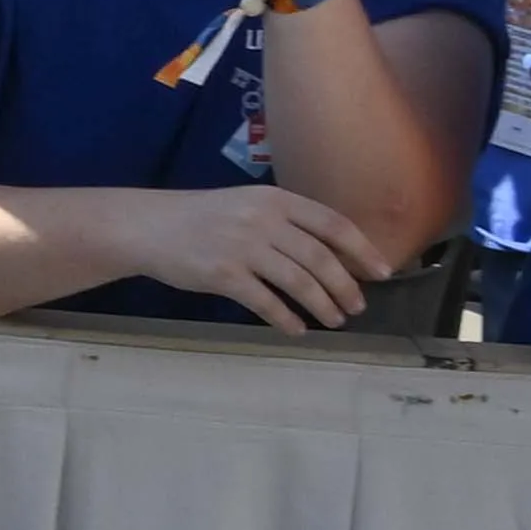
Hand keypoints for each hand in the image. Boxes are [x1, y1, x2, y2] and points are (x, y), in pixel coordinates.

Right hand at [142, 181, 390, 331]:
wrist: (148, 227)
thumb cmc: (202, 218)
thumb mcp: (248, 206)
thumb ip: (287, 224)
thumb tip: (334, 257)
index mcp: (275, 199)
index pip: (333, 224)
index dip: (363, 250)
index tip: (382, 273)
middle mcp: (263, 220)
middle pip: (320, 258)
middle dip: (346, 286)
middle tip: (357, 307)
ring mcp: (242, 247)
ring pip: (299, 282)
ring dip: (323, 305)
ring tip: (335, 321)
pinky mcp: (222, 275)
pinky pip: (265, 302)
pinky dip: (286, 319)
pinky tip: (296, 329)